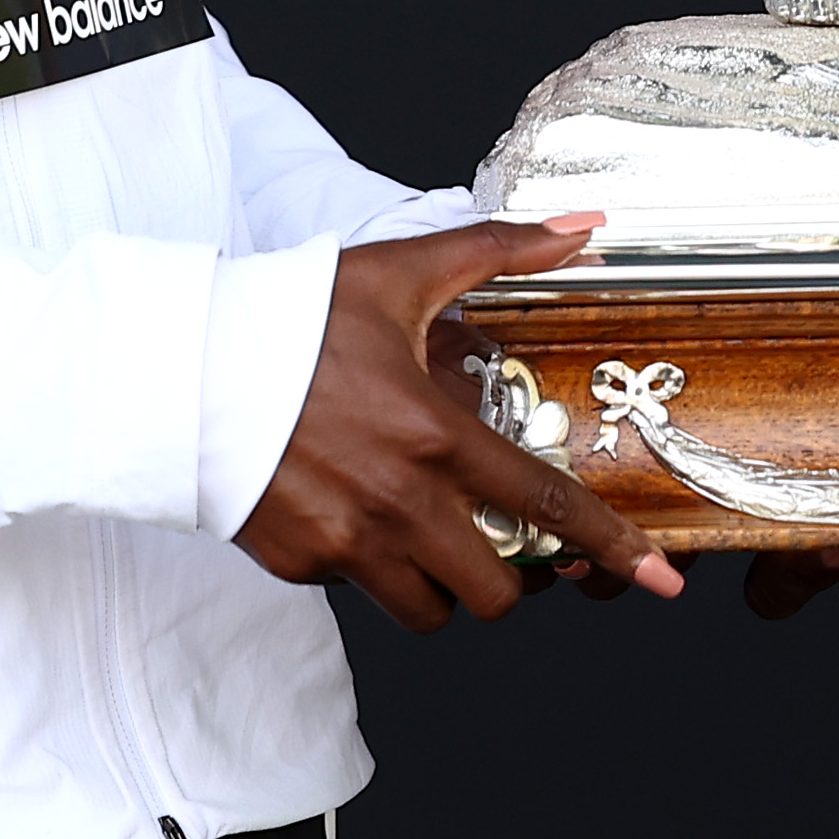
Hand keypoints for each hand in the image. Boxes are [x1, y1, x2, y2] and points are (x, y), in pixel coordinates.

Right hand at [236, 216, 683, 631]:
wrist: (182, 366)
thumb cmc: (290, 317)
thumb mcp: (401, 273)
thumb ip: (501, 250)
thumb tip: (586, 227)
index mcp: (437, 437)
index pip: (549, 508)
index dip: (611, 549)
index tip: (656, 579)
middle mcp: (400, 503)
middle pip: (494, 591)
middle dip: (510, 576)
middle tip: (501, 540)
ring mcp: (348, 543)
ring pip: (430, 611)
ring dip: (443, 585)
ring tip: (433, 536)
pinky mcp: (303, 565)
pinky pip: (359, 591)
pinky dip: (371, 566)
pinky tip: (356, 512)